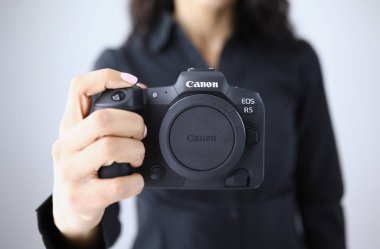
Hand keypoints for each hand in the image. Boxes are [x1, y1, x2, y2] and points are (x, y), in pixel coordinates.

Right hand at [52, 69, 144, 242]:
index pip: (78, 87)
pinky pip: (116, 186)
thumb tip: (142, 96)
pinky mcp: (81, 197)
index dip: (108, 78)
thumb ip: (105, 122)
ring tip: (137, 157)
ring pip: (109, 147)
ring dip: (136, 151)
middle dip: (134, 123)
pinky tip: (135, 181)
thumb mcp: (86, 141)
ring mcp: (70, 172)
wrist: (70, 210)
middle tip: (141, 134)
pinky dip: (135, 182)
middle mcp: (65, 145)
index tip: (134, 84)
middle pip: (102, 119)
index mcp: (69, 126)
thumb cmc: (85, 169)